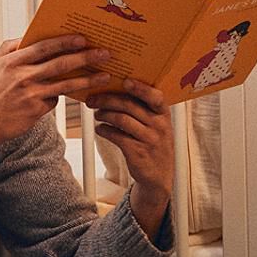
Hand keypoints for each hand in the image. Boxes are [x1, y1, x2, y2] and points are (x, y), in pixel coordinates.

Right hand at [0, 37, 111, 158]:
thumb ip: (12, 48)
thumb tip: (30, 36)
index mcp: (13, 61)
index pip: (44, 47)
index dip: (65, 42)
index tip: (82, 38)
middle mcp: (23, 77)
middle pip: (61, 64)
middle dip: (85, 57)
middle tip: (104, 53)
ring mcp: (31, 95)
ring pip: (66, 84)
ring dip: (88, 80)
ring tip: (105, 76)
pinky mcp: (36, 111)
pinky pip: (55, 99)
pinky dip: (64, 95)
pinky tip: (77, 93)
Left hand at [84, 79, 173, 239]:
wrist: (159, 175)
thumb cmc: (154, 143)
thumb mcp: (157, 125)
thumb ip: (143, 109)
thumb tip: (117, 90)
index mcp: (163, 114)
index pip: (154, 96)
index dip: (140, 88)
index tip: (124, 81)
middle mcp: (159, 125)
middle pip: (130, 105)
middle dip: (108, 99)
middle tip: (93, 99)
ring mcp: (149, 139)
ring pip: (121, 119)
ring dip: (104, 114)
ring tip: (96, 113)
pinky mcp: (137, 153)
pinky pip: (116, 136)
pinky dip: (104, 130)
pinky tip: (100, 129)